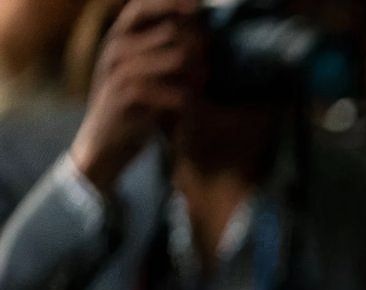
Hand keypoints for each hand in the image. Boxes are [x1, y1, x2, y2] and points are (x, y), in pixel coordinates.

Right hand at [69, 0, 202, 194]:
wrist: (105, 142)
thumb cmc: (131, 103)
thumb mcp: (141, 69)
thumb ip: (161, 47)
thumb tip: (198, 28)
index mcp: (119, 36)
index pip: (142, 6)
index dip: (170, 2)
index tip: (197, 6)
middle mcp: (116, 47)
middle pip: (173, 32)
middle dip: (198, 49)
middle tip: (204, 71)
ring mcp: (119, 70)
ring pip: (178, 58)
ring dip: (198, 74)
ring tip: (199, 88)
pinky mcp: (126, 95)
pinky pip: (175, 90)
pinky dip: (190, 98)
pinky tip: (190, 105)